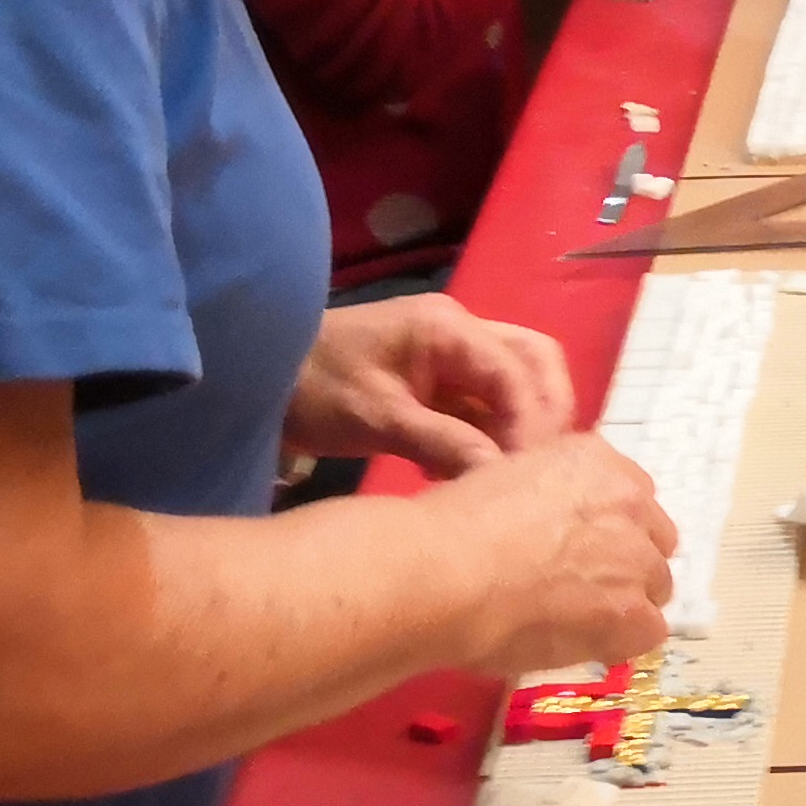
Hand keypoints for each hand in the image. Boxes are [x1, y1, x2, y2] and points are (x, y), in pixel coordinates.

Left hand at [286, 297, 574, 475]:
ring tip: (504, 473)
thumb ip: (444, 442)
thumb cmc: (315, 390)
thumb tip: (500, 475)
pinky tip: (465, 468)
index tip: (528, 476)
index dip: (532, 424)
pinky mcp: (438, 373)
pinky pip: (485, 398)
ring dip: (518, 425)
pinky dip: (489, 431)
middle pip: (534, 363)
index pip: (517, 372)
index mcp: (447, 329)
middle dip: (544, 416)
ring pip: (515, 380)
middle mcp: (461, 329)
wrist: (261, 375)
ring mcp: (451, 349)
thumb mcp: (377, 419)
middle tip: (534, 471)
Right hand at [414, 427, 676, 677]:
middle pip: (651, 541)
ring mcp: (636, 556)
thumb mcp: (505, 481)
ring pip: (653, 587)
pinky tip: (580, 644)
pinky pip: (649, 632)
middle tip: (578, 589)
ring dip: (622, 603)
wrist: (443, 572)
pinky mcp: (633, 610)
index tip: (578, 550)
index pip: (630, 497)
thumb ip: (546, 498)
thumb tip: (548, 528)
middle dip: (624, 564)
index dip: (607, 530)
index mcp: (594, 459)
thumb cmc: (451, 528)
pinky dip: (619, 641)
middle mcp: (628, 500)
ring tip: (572, 623)